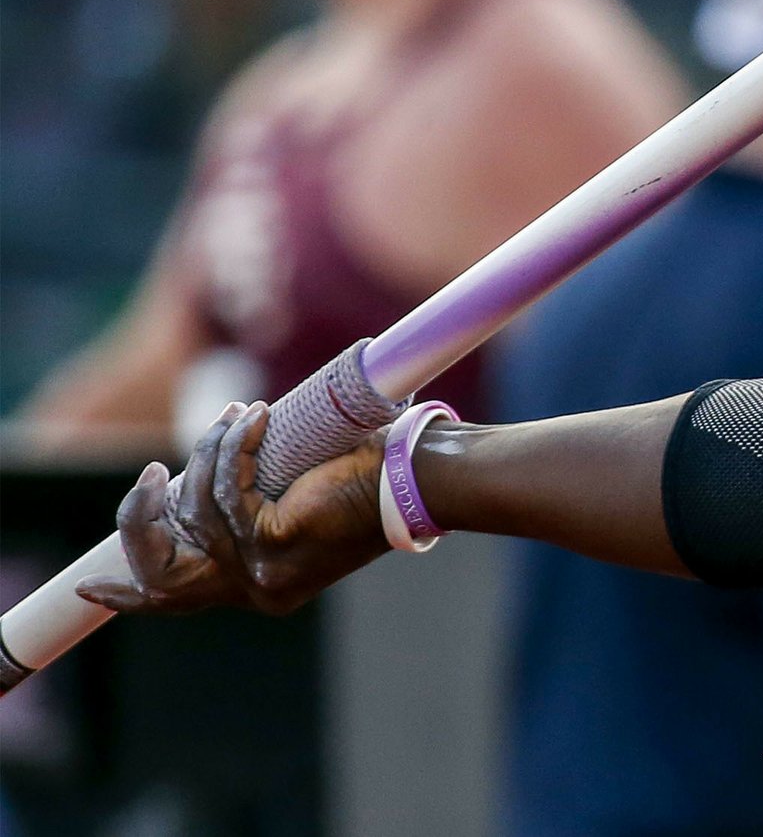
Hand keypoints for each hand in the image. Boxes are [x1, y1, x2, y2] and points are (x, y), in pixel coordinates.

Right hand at [77, 401, 390, 617]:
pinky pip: (228, 491)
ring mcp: (264, 571)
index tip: (89, 586)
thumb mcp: (295, 500)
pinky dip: (232, 448)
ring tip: (235, 416)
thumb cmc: (369, 478)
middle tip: (152, 475)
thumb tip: (196, 477)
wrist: (418, 479)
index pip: (178, 601)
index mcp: (262, 585)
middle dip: (139, 522)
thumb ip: (245, 505)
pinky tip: (252, 418)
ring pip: (196, 513)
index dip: (128, 594)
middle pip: (160, 577)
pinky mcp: (274, 541)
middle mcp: (258, 588)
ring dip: (207, 455)